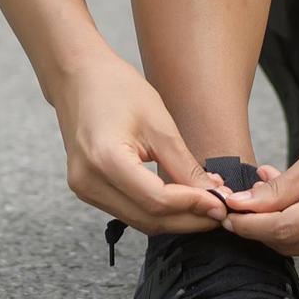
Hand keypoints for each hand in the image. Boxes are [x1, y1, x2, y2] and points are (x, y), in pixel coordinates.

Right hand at [51, 51, 230, 234]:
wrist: (78, 77)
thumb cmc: (116, 88)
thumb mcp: (158, 122)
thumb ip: (184, 165)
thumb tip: (212, 194)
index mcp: (105, 159)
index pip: (157, 201)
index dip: (193, 206)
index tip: (221, 204)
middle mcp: (88, 182)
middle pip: (148, 218)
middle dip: (188, 220)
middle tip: (218, 210)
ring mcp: (84, 189)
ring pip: (139, 220)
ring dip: (174, 218)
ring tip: (204, 205)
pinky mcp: (87, 189)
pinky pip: (128, 211)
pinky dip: (156, 210)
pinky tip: (179, 200)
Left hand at [219, 105, 298, 256]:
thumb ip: (282, 187)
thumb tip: (243, 204)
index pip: (281, 230)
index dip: (247, 225)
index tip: (224, 212)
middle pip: (289, 244)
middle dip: (258, 227)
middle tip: (237, 202)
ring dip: (277, 225)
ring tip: (265, 192)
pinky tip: (292, 200)